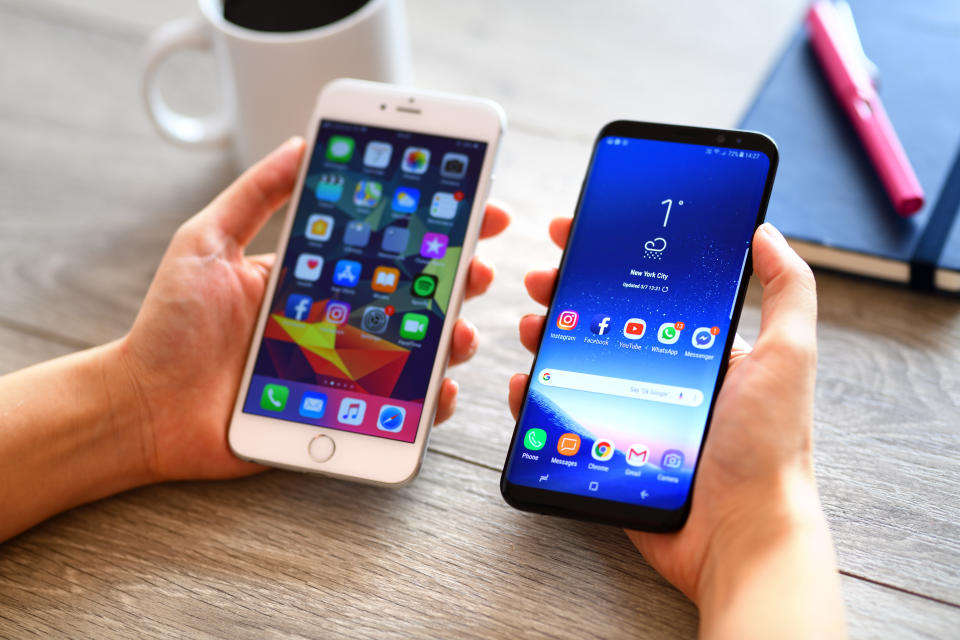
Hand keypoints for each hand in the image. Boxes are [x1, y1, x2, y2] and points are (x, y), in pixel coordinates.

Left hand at [119, 138, 509, 482]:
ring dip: (452, 338)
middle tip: (476, 269)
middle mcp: (338, 321)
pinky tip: (437, 387)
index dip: (433, 228)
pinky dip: (429, 401)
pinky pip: (400, 408)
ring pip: (418, 351)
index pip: (386, 247)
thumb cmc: (169, 327)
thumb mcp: (206, 243)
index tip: (476, 208)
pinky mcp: (342, 413)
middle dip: (459, 280)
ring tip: (457, 331)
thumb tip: (298, 143)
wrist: (145, 406)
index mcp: (316, 278)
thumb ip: (253, 195)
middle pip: (415, 298)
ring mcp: (345, 368)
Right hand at [509, 218, 841, 613]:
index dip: (613, 261)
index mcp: (701, 351)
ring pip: (576, 366)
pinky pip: (562, 417)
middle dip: (568, 294)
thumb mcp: (787, 357)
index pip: (648, 293)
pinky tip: (523, 383)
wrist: (739, 534)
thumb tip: (765, 232)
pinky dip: (535, 398)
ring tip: (532, 324)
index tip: (581, 235)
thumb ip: (787, 291)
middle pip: (603, 324)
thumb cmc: (768, 449)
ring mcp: (632, 413)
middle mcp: (663, 378)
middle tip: (543, 278)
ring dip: (547, 339)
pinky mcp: (607, 449)